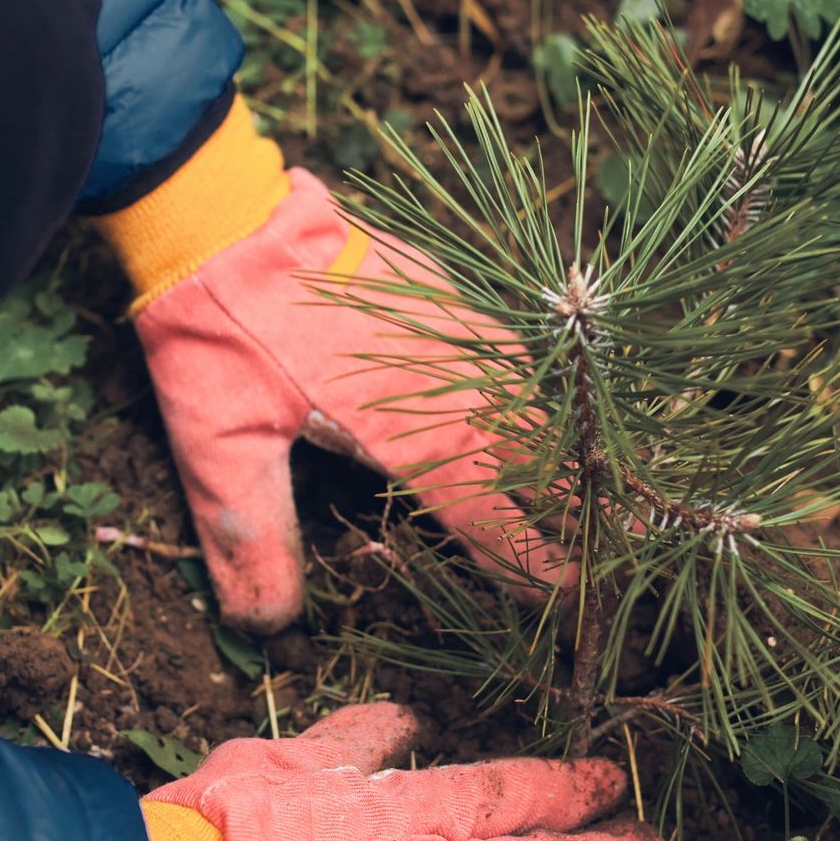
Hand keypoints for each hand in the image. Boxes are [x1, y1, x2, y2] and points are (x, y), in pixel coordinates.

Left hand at [100, 101, 560, 630]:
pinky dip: (528, 399)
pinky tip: (523, 412)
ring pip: (532, 407)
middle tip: (619, 544)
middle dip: (577, 509)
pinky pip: (509, 361)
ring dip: (558, 451)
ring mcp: (458, 333)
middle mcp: (456, 385)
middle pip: (538, 461)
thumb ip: (251, 533)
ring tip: (593, 489)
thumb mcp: (220, 442)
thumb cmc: (221, 331)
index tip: (571, 598)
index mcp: (412, 433)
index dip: (533, 563)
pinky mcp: (447, 298)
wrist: (229, 215)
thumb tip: (267, 625)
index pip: (494, 518)